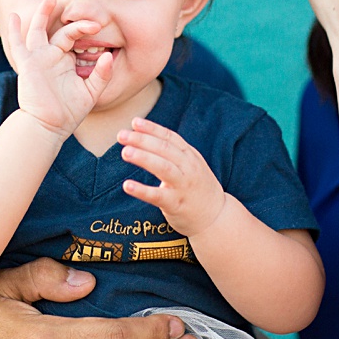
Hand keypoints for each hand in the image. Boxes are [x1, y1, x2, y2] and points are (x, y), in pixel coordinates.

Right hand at [10, 0, 112, 136]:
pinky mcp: (27, 65)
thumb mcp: (91, 92)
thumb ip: (102, 74)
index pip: (75, 38)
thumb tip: (109, 55)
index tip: (98, 27)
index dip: (85, 29)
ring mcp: (38, 59)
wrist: (50, 126)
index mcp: (66, 61)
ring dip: (43, 14)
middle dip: (68, 18)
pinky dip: (14, 30)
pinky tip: (15, 16)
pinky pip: (18, 45)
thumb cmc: (69, 112)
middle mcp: (51, 57)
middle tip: (77, 6)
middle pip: (59, 30)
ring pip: (39, 30)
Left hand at [118, 119, 225, 236]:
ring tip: (125, 152)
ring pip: (163, 168)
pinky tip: (127, 185)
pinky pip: (157, 196)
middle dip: (142, 140)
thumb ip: (173, 151)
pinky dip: (142, 190)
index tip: (134, 122)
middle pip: (164, 149)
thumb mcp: (191, 164)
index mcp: (190, 156)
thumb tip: (145, 135)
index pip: (170, 137)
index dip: (152, 129)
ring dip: (143, 158)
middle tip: (121, 135)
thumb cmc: (197, 187)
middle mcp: (188, 168)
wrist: (217, 216)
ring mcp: (183, 186)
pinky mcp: (176, 204)